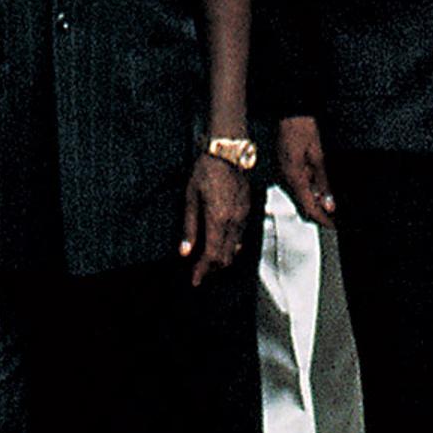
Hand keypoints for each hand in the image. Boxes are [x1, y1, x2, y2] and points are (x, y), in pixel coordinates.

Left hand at [182, 153, 254, 280]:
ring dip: (222, 259)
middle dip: (212, 269)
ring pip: (235, 249)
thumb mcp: (190, 198)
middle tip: (199, 273)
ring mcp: (244, 217)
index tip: (194, 280)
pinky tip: (220, 245)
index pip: (212, 256)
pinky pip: (241, 237)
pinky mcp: (248, 211)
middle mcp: (234, 222)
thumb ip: (189, 228)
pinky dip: (231, 247)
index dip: (203, 271)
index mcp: (218, 220)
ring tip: (207, 263)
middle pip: (225, 257)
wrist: (228, 152)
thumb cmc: (205, 172)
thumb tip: (184, 253)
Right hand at [273, 115, 332, 224]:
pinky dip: (310, 187)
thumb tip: (328, 203)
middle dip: (321, 210)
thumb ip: (323, 181)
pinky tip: (320, 182)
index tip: (335, 225)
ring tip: (332, 195)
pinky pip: (298, 184)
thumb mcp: (319, 155)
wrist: (290, 110)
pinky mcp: (284, 167)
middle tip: (337, 212)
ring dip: (316, 198)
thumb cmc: (302, 126)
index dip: (323, 219)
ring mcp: (283, 173)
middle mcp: (285, 178)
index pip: (308, 208)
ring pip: (301, 196)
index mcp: (293, 177)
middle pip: (303, 205)